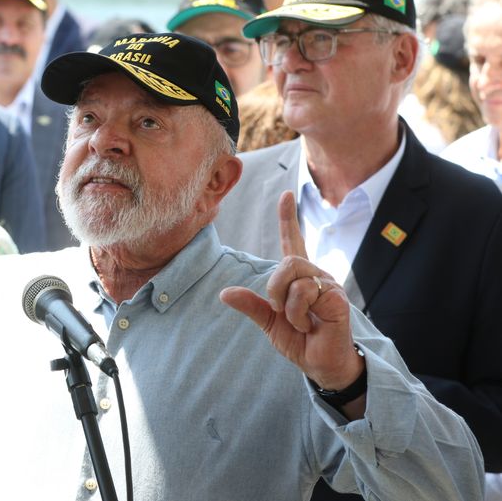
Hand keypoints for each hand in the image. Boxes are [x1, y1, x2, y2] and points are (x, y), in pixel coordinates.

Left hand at [220, 191, 362, 390]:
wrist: (321, 365)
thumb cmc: (300, 341)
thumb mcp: (269, 323)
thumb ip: (251, 306)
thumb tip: (224, 293)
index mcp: (299, 278)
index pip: (293, 241)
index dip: (288, 218)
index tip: (285, 195)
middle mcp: (315, 275)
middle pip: (287, 261)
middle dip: (274, 287)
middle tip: (278, 309)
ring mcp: (328, 285)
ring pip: (295, 276)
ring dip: (287, 305)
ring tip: (299, 322)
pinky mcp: (337, 298)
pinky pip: (306, 294)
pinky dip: (298, 314)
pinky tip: (310, 325)